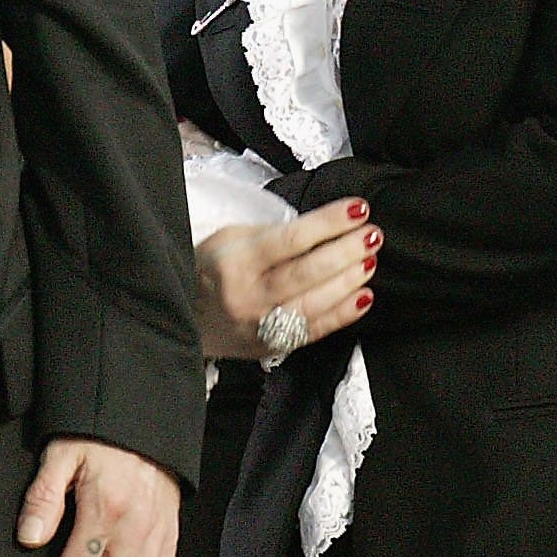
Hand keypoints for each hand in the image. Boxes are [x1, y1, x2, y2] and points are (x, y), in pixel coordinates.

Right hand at [194, 198, 378, 358]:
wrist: (185, 316)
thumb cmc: (212, 269)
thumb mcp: (232, 238)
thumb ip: (275, 235)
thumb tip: (327, 226)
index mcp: (235, 260)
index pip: (291, 239)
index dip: (329, 222)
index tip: (358, 209)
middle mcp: (247, 295)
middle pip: (307, 272)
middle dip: (346, 251)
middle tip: (371, 235)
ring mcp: (259, 325)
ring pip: (313, 304)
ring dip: (349, 281)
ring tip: (370, 260)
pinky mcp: (270, 347)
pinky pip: (313, 331)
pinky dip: (342, 314)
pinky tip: (363, 296)